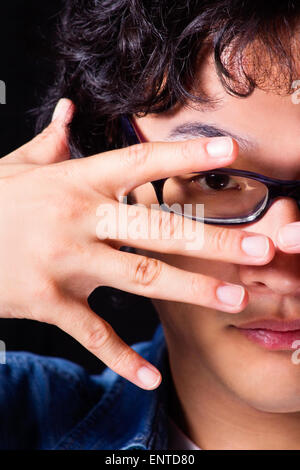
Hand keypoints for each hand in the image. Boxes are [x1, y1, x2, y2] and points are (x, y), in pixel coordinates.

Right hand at [0, 100, 274, 389]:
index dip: (185, 154)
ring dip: (189, 291)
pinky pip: (92, 334)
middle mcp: (77, 221)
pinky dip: (121, 358)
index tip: (230, 150)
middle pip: (155, 228)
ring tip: (232, 300)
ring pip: (138, 279)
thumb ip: (51, 140)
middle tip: (259, 249)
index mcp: (75, 182)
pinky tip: (149, 379)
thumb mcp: (19, 166)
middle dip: (211, 239)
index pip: (140, 162)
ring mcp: (64, 264)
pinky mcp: (48, 303)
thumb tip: (68, 111)